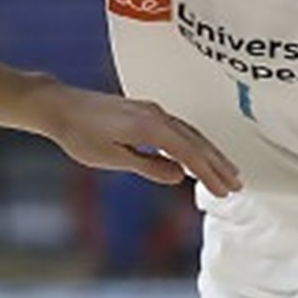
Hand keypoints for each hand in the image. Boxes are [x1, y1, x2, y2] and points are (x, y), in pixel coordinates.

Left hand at [36, 84, 242, 196]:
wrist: (60, 106)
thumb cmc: (80, 134)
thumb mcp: (112, 157)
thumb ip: (147, 165)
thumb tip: (179, 175)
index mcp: (150, 127)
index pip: (189, 154)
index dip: (209, 174)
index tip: (226, 191)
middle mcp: (156, 115)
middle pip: (196, 141)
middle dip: (218, 163)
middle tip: (237, 184)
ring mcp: (151, 111)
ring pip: (189, 133)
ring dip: (209, 153)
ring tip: (226, 171)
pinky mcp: (144, 111)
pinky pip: (178, 128)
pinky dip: (193, 143)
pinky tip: (195, 155)